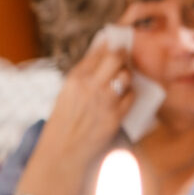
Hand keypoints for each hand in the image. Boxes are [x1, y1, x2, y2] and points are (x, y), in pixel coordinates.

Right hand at [15, 33, 136, 194]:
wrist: (62, 153)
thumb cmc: (63, 123)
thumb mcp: (66, 94)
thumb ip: (83, 76)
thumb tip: (102, 55)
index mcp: (75, 78)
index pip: (98, 51)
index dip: (110, 44)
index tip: (117, 41)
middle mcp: (90, 85)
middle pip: (116, 57)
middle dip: (123, 54)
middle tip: (126, 55)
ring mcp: (104, 100)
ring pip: (126, 76)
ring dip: (128, 76)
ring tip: (124, 79)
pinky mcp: (116, 116)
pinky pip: (131, 97)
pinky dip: (129, 96)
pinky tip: (123, 98)